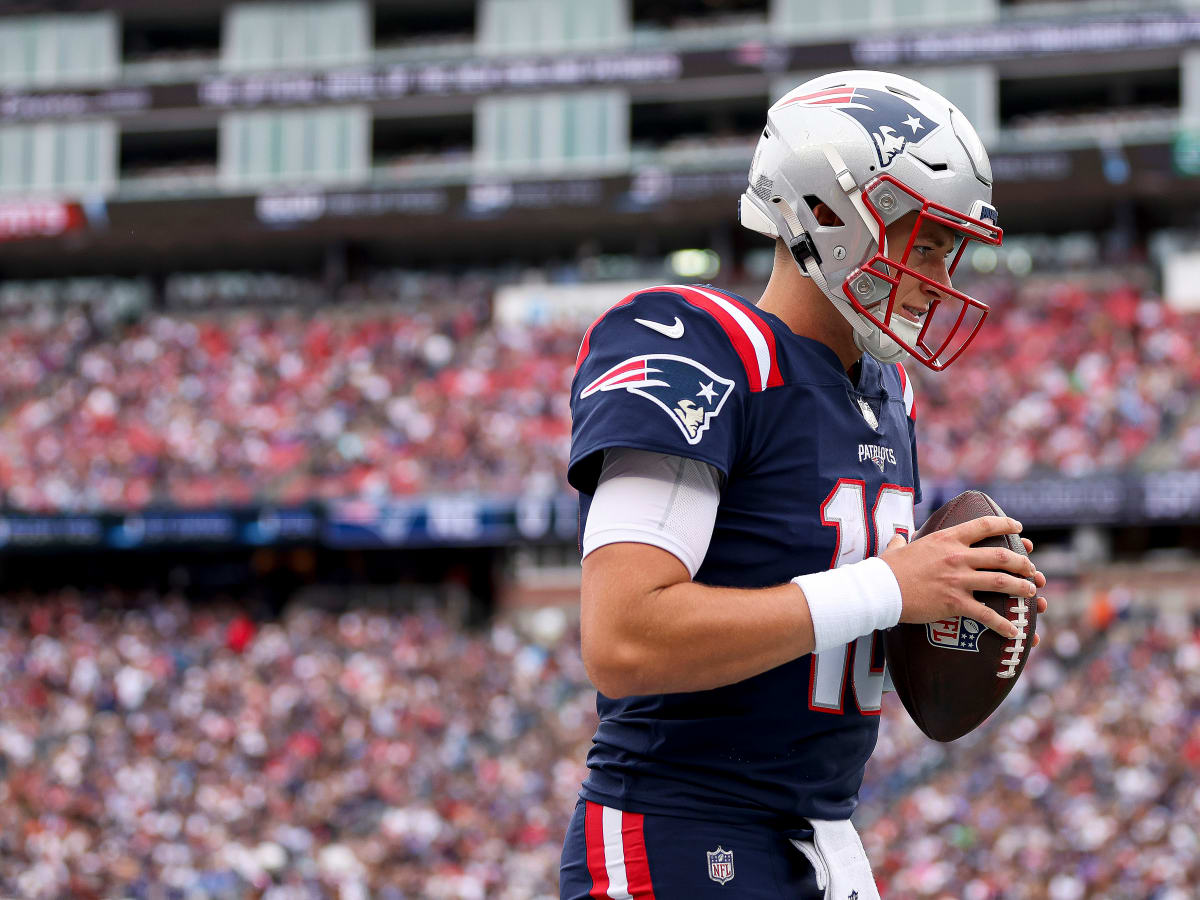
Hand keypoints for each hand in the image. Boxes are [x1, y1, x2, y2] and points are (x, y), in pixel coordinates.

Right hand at [881, 516, 1046, 638]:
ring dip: (1021, 588)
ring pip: (1001, 582)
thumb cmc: (886, 569)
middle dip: (1022, 562)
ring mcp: (958, 580)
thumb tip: (898, 539)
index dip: (1005, 525)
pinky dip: (1003, 624)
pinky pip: (986, 614)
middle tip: (1031, 569)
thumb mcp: (897, 548)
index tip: (1018, 528)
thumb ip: (903, 542)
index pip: (984, 526)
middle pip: (1001, 556)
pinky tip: (1013, 631)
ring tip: (1031, 594)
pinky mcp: (955, 603)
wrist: (880, 589)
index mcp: (946, 539)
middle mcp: (957, 556)